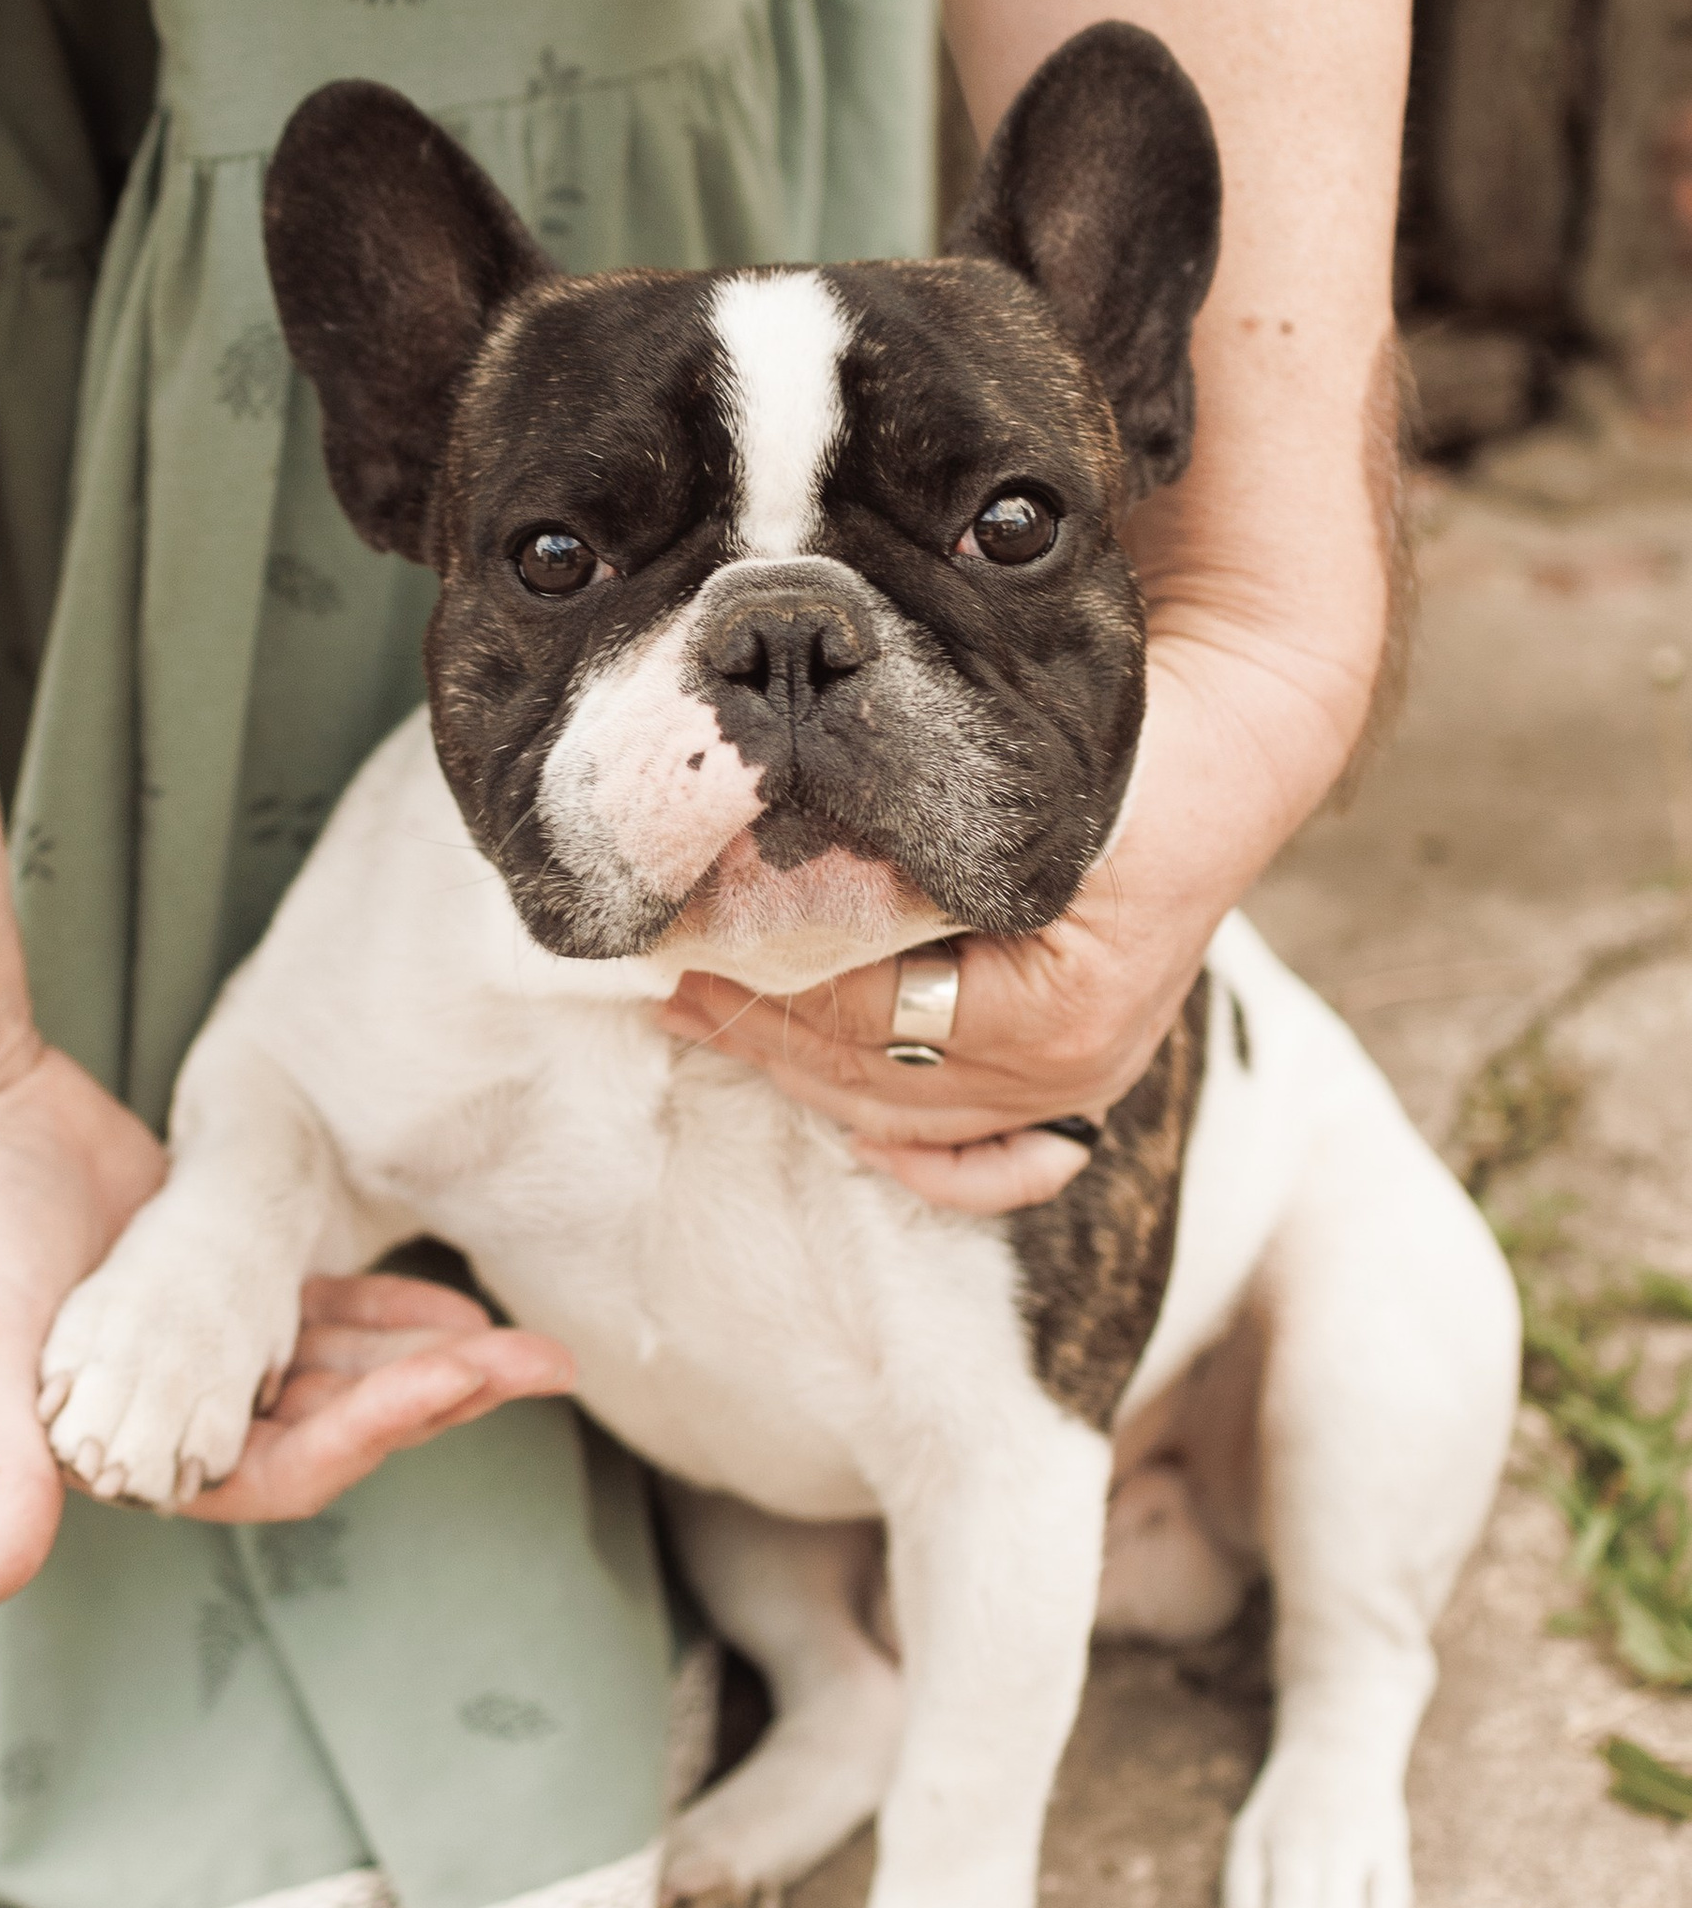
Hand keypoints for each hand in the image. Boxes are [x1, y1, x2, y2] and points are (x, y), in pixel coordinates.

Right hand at [0, 1052, 574, 1621]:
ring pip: (340, 1369)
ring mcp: (205, 1345)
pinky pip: (320, 1307)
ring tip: (527, 1344)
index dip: (374, 1434)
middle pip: (336, 1424)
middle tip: (540, 1364)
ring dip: (429, 1360)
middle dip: (437, 1400)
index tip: (456, 1384)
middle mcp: (178, 1416)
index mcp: (132, 1456)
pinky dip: (383, 1309)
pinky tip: (454, 1306)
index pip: (284, 1470)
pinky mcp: (218, 1273)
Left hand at [650, 625, 1358, 1214]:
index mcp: (1051, 1008)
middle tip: (670, 976)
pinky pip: (996, 1161)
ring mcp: (1081, 1086)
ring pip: (909, 1114)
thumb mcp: (1015, 801)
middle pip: (874, 1076)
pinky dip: (926, 1162)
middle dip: (761, 1027)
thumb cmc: (1125, 753)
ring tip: (713, 1018)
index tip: (689, 937)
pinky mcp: (1084, 1080)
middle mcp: (1070, 1070)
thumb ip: (907, 858)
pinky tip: (855, 1138)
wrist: (1236, 745)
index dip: (768, 979)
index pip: (868, 1017)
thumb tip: (771, 880)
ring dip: (803, 1071)